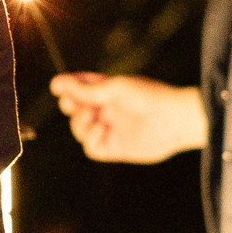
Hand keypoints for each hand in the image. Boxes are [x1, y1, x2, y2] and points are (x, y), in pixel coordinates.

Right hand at [49, 72, 208, 162]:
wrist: (174, 119)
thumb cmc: (148, 96)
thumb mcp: (114, 88)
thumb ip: (87, 90)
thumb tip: (59, 84)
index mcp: (109, 91)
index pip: (81, 88)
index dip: (67, 87)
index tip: (57, 86)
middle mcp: (107, 110)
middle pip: (76, 109)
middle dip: (70, 106)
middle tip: (70, 103)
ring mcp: (110, 130)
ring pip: (79, 129)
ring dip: (80, 122)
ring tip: (93, 117)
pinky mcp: (115, 149)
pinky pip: (91, 147)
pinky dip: (90, 138)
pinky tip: (101, 130)